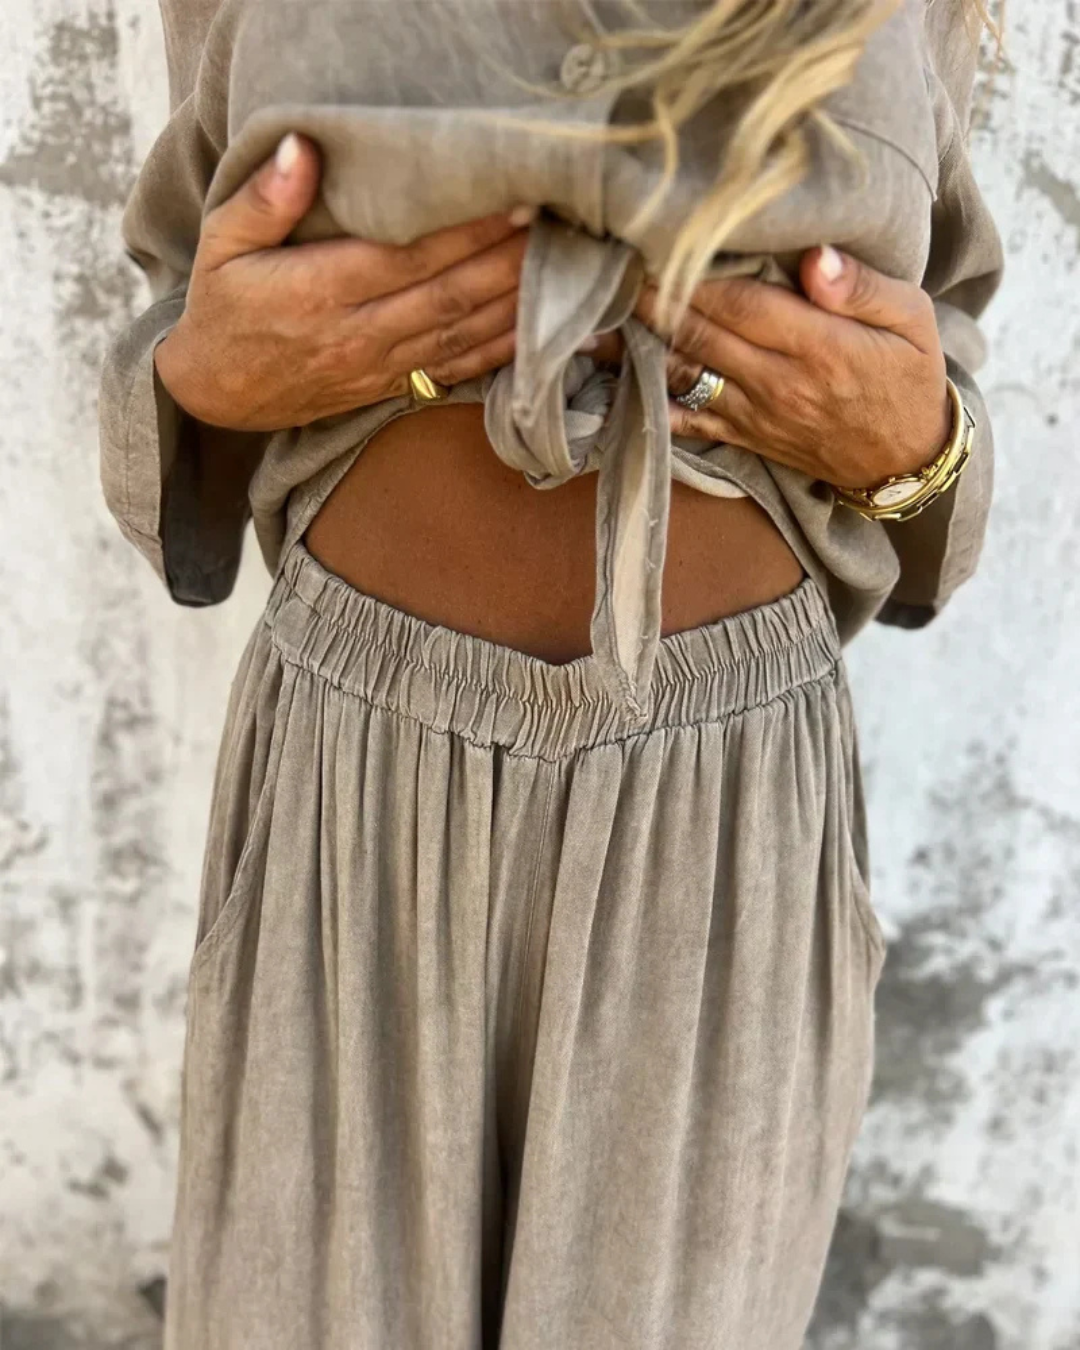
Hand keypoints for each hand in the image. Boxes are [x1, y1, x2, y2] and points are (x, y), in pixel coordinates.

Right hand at [155, 134, 531, 430]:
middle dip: (508, 261)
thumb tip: (303, 148)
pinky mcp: (393, 387)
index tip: (515, 203)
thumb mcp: (221, 245)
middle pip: (450, 295)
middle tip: (558, 226)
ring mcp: (380, 366)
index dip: (467, 233)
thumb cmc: (223, 309)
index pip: (408, 258)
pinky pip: (458, 369)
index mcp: (320, 292)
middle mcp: (358, 333)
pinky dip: (502, 349)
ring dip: (516, 301)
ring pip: (463, 332)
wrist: (219, 393)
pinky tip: (540, 329)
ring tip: (563, 266)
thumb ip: (264, 199)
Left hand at [631, 247, 951, 488]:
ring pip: (683, 372)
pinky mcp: (742, 435)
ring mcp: (755, 413)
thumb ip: (862, 286)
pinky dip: (646, 397)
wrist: (906, 458)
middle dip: (651, 297)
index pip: (741, 303)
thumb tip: (816, 256)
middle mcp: (778, 382)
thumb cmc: (909, 376)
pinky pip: (685, 417)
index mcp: (819, 347)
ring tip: (594, 311)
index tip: (654, 239)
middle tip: (609, 260)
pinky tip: (610, 376)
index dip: (692, 274)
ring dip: (637, 343)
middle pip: (700, 332)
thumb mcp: (912, 320)